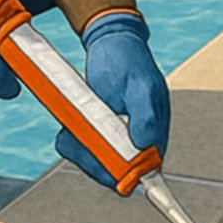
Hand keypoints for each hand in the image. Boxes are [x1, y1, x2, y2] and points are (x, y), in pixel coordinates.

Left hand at [55, 12, 169, 188]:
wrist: (110, 45)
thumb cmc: (131, 62)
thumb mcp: (141, 84)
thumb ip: (146, 114)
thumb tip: (145, 143)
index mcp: (154, 137)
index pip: (144, 172)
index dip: (127, 178)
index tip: (110, 173)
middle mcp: (136, 144)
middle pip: (113, 172)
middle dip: (92, 159)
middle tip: (76, 136)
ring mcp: (114, 140)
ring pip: (94, 163)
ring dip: (80, 150)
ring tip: (71, 129)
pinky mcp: (95, 133)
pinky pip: (81, 149)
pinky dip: (71, 142)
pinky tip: (67, 129)